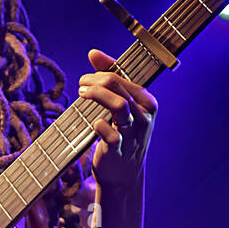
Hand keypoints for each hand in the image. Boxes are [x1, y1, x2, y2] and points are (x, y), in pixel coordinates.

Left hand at [78, 48, 156, 190]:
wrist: (123, 175)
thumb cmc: (121, 134)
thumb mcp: (120, 105)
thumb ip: (109, 77)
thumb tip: (93, 52)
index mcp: (147, 102)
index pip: (122, 77)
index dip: (100, 73)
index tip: (86, 80)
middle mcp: (144, 116)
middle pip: (117, 86)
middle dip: (94, 82)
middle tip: (81, 86)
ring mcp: (133, 133)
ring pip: (118, 105)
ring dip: (96, 96)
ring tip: (82, 95)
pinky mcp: (119, 149)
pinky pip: (109, 132)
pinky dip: (98, 125)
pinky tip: (93, 124)